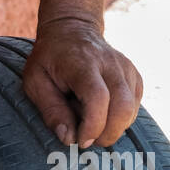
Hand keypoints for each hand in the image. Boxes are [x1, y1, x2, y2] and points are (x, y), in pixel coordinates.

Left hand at [22, 17, 142, 147]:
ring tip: (91, 123)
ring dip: (113, 128)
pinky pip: (134, 107)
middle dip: (108, 134)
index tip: (81, 140)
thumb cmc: (49, 59)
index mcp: (82, 63)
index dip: (93, 126)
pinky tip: (103, 114)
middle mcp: (110, 64)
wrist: (72, 29)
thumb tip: (68, 138)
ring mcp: (126, 68)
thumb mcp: (35, 81)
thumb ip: (51, 110)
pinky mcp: (134, 76)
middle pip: (123, 106)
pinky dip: (120, 119)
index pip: (98, 97)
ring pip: (131, 110)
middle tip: (88, 141)